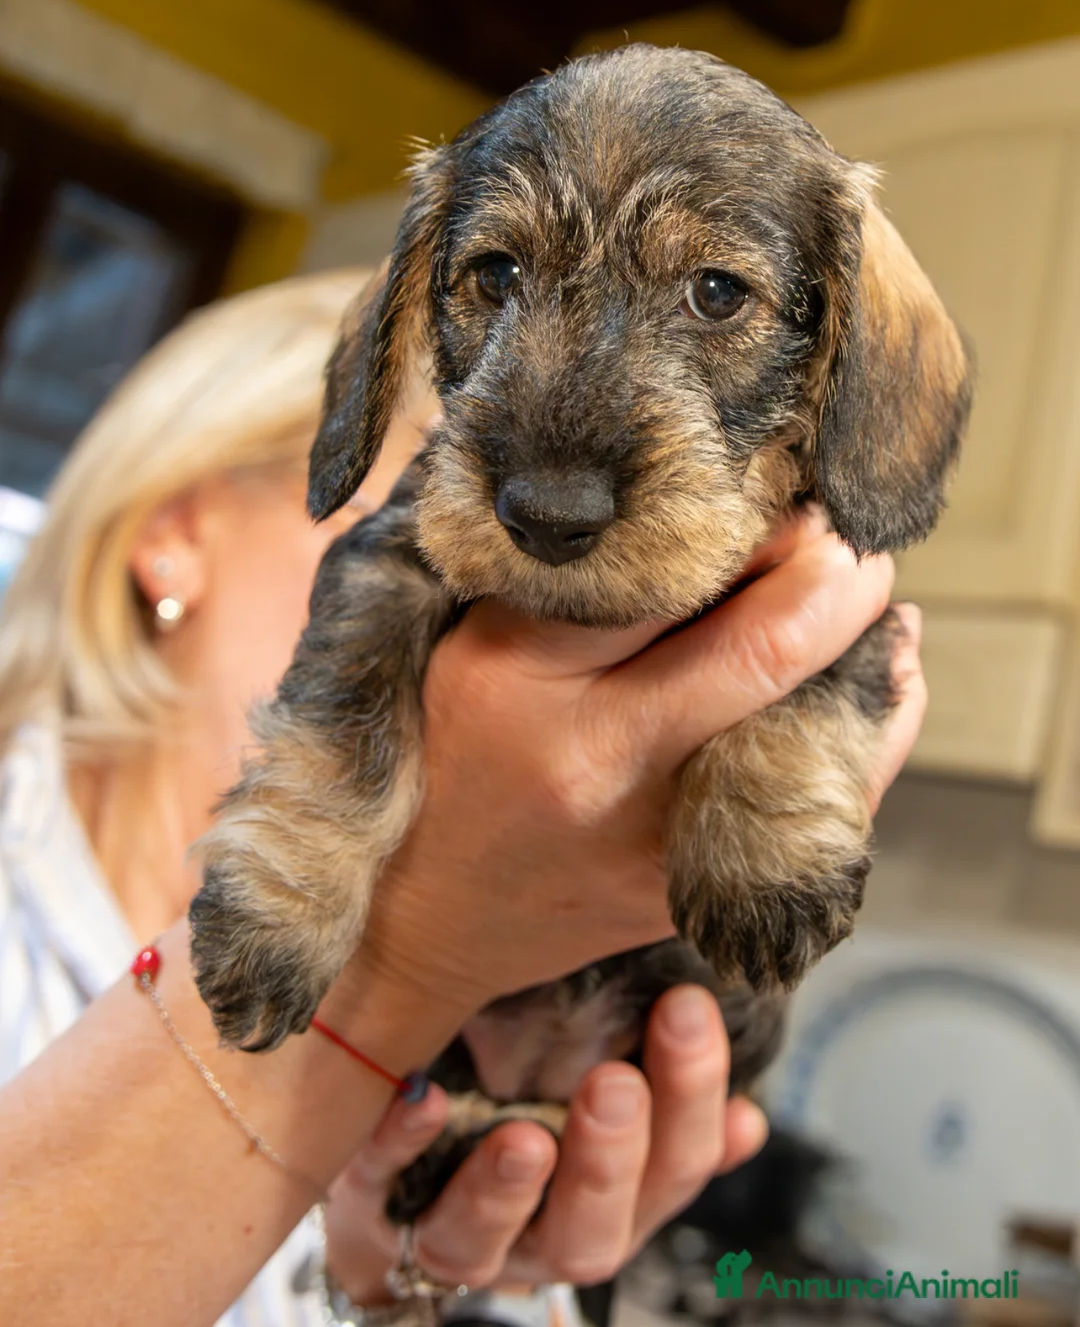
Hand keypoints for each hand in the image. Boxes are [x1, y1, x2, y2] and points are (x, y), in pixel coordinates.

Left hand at [323, 983, 767, 1297]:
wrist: (397, 1195)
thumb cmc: (526, 1118)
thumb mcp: (603, 1116)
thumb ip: (669, 1112)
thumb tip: (749, 1120)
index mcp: (614, 1206)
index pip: (672, 1169)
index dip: (690, 1100)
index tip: (689, 1006)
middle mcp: (541, 1236)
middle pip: (589, 1231)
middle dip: (608, 1161)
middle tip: (615, 1085)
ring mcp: (453, 1232)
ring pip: (483, 1240)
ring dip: (506, 1190)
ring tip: (524, 1140)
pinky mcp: (372, 1203)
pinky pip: (382, 1183)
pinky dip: (403, 1143)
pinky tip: (423, 1099)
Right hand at [356, 510, 917, 1014]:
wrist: (420, 917)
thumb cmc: (450, 752)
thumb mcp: (478, 640)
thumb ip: (580, 580)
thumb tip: (714, 512)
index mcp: (526, 676)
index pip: (671, 576)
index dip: (759, 530)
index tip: (793, 501)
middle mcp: (601, 763)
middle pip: (766, 653)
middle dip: (839, 582)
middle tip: (858, 544)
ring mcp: (657, 842)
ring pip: (818, 737)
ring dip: (869, 661)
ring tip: (877, 614)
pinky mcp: (696, 892)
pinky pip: (817, 811)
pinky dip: (860, 741)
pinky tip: (867, 693)